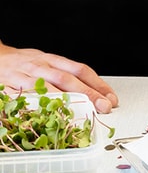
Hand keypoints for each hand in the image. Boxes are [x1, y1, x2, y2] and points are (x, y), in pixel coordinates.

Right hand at [0, 44, 118, 112]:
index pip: (81, 70)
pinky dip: (40, 103)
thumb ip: (62, 75)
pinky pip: (27, 94)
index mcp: (54, 60)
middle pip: (69, 78)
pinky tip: (51, 112)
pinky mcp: (11, 85)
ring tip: (83, 111)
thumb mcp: (46, 63)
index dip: (98, 83)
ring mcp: (27, 74)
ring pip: (51, 85)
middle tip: (104, 106)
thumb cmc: (24, 64)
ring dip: (69, 100)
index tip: (111, 97)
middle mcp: (43, 65)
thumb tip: (89, 90)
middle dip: (89, 93)